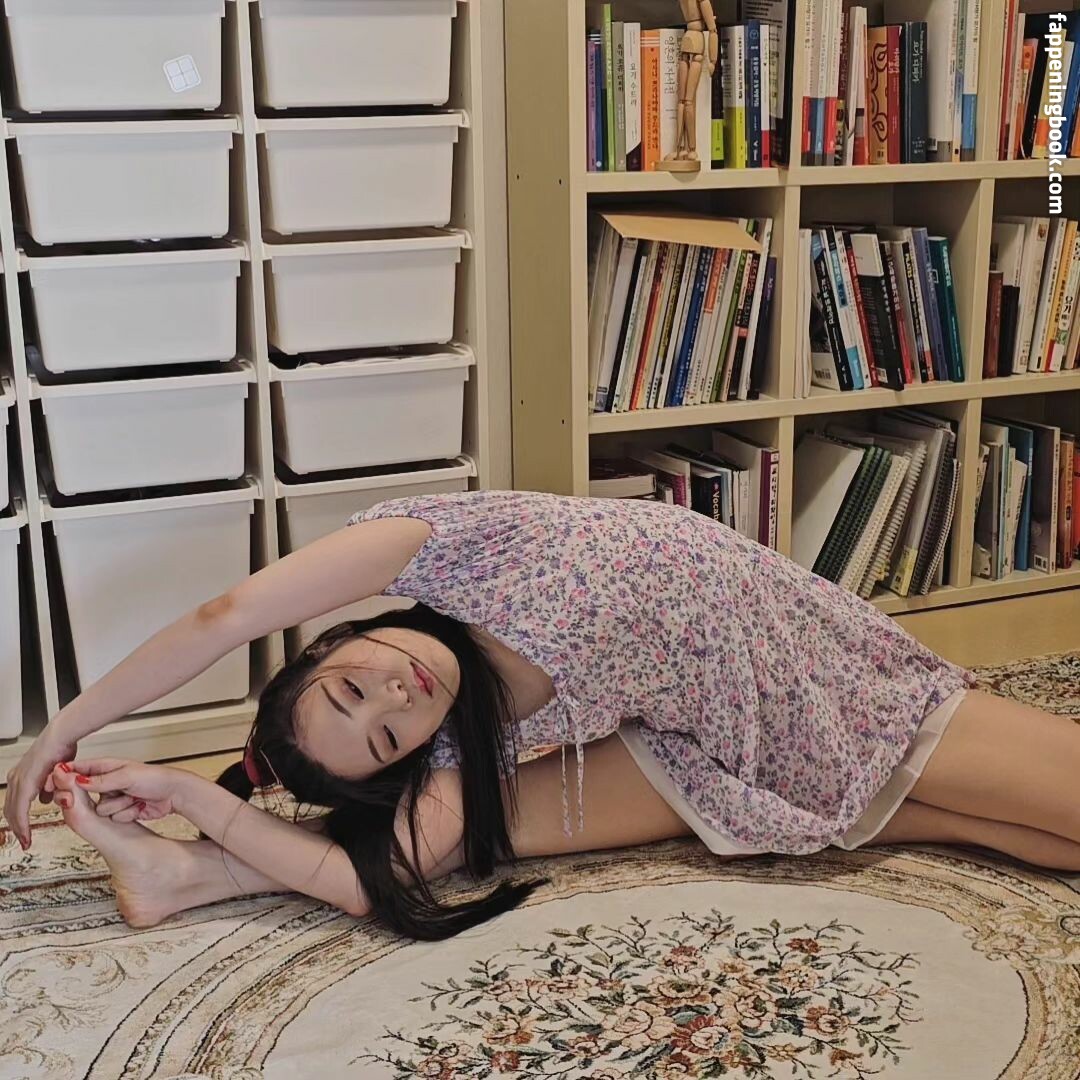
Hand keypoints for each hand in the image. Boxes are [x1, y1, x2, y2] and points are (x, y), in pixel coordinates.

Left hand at [3, 722, 78, 848]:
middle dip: (17, 829)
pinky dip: (22, 823)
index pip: (14, 804)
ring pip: (13, 812)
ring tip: (26, 840)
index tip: (24, 835)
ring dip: (19, 829)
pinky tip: (27, 831)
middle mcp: (16, 779)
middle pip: (10, 811)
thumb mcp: (55, 773)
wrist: (62, 736)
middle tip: (24, 842)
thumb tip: (45, 798)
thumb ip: (48, 787)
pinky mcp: (25, 783)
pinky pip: (20, 809)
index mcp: (22, 776)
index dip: (19, 821)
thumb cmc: (61, 749)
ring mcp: (19, 780)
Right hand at [52, 759, 188, 822]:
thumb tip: (77, 780)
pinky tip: (139, 806)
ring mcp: (113, 798)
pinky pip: (113, 818)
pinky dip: (127, 813)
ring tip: (134, 797)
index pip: (78, 770)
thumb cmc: (155, 778)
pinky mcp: (120, 811)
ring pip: (100, 810)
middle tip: (108, 797)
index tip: (54, 784)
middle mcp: (107, 783)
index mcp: (107, 767)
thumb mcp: (126, 776)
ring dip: (119, 806)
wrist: (173, 794)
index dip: (64, 777)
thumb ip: (101, 780)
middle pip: (83, 794)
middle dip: (96, 798)